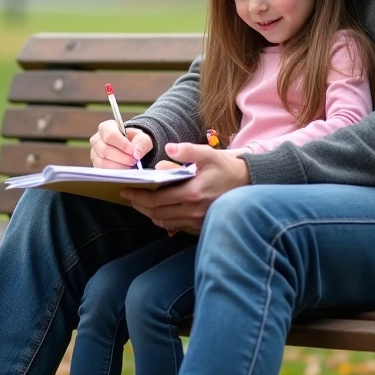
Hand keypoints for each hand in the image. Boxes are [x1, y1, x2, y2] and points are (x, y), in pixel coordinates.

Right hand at [89, 122, 151, 168]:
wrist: (130, 148)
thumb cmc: (134, 140)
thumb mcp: (142, 138)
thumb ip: (142, 144)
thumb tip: (137, 154)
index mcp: (106, 127)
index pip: (110, 135)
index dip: (121, 144)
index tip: (132, 151)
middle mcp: (97, 139)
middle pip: (105, 149)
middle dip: (121, 157)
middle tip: (133, 161)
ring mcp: (94, 152)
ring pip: (102, 161)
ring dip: (118, 165)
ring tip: (130, 166)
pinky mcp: (96, 164)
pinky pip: (102, 170)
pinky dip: (114, 172)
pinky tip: (124, 170)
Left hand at [121, 143, 250, 233]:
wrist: (249, 182)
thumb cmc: (226, 167)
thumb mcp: (208, 154)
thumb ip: (187, 151)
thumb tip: (168, 148)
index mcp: (192, 193)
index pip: (156, 200)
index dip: (138, 196)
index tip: (125, 190)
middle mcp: (193, 210)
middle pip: (157, 213)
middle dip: (139, 205)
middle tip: (128, 196)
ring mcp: (197, 220)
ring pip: (165, 222)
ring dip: (149, 214)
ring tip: (140, 203)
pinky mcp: (201, 224)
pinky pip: (176, 225)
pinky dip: (163, 219)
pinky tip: (158, 210)